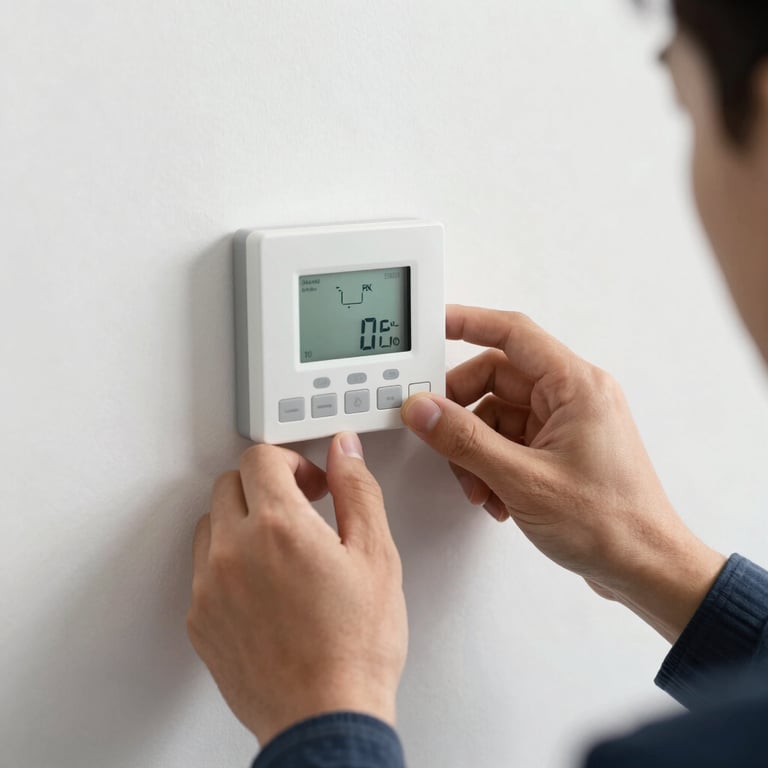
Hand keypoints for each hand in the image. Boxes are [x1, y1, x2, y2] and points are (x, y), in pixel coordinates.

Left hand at [187, 433, 406, 745]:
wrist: (325, 718)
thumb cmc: (355, 647)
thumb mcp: (377, 556)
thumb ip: (357, 491)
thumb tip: (344, 453)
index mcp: (280, 527)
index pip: (261, 458)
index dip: (291, 462)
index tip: (309, 483)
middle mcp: (234, 551)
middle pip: (230, 483)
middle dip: (264, 486)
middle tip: (297, 510)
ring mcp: (209, 587)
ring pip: (210, 523)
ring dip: (241, 521)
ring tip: (279, 548)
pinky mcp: (200, 620)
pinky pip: (202, 569)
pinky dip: (227, 562)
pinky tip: (262, 585)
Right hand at [402, 305, 725, 642]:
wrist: (645, 569)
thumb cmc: (610, 523)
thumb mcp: (522, 479)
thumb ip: (465, 440)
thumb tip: (423, 410)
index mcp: (576, 386)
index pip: (512, 333)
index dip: (468, 323)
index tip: (433, 325)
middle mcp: (573, 397)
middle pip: (496, 379)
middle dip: (463, 413)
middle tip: (438, 435)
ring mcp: (566, 424)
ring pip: (498, 415)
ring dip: (476, 450)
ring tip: (477, 486)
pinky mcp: (559, 450)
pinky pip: (509, 441)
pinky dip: (492, 466)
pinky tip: (495, 497)